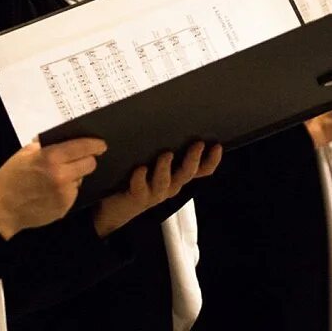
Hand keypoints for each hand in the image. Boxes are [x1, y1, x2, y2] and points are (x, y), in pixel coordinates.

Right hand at [0, 137, 106, 238]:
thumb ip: (46, 145)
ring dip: (75, 176)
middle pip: (90, 164)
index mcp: (51, 157)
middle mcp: (61, 175)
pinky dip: (67, 190)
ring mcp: (64, 193)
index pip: (84, 146)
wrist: (1, 209)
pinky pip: (73, 193)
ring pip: (82, 179)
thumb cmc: (10, 178)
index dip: (96, 144)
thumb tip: (63, 137)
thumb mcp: (25, 153)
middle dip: (87, 160)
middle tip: (80, 159)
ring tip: (58, 177)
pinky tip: (53, 190)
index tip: (101, 144)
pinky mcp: (64, 207)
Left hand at [93, 141, 221, 236]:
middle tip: (197, 144)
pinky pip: (140, 187)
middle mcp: (170, 185)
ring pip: (165, 181)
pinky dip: (140, 178)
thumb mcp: (154, 162)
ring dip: (166, 167)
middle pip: (187, 174)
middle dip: (193, 159)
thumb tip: (162, 123)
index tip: (217, 146)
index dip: (211, 161)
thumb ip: (163, 147)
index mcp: (177, 176)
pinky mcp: (137, 196)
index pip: (201, 170)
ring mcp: (154, 192)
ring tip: (166, 154)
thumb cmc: (137, 178)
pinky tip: (140, 168)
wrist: (114, 208)